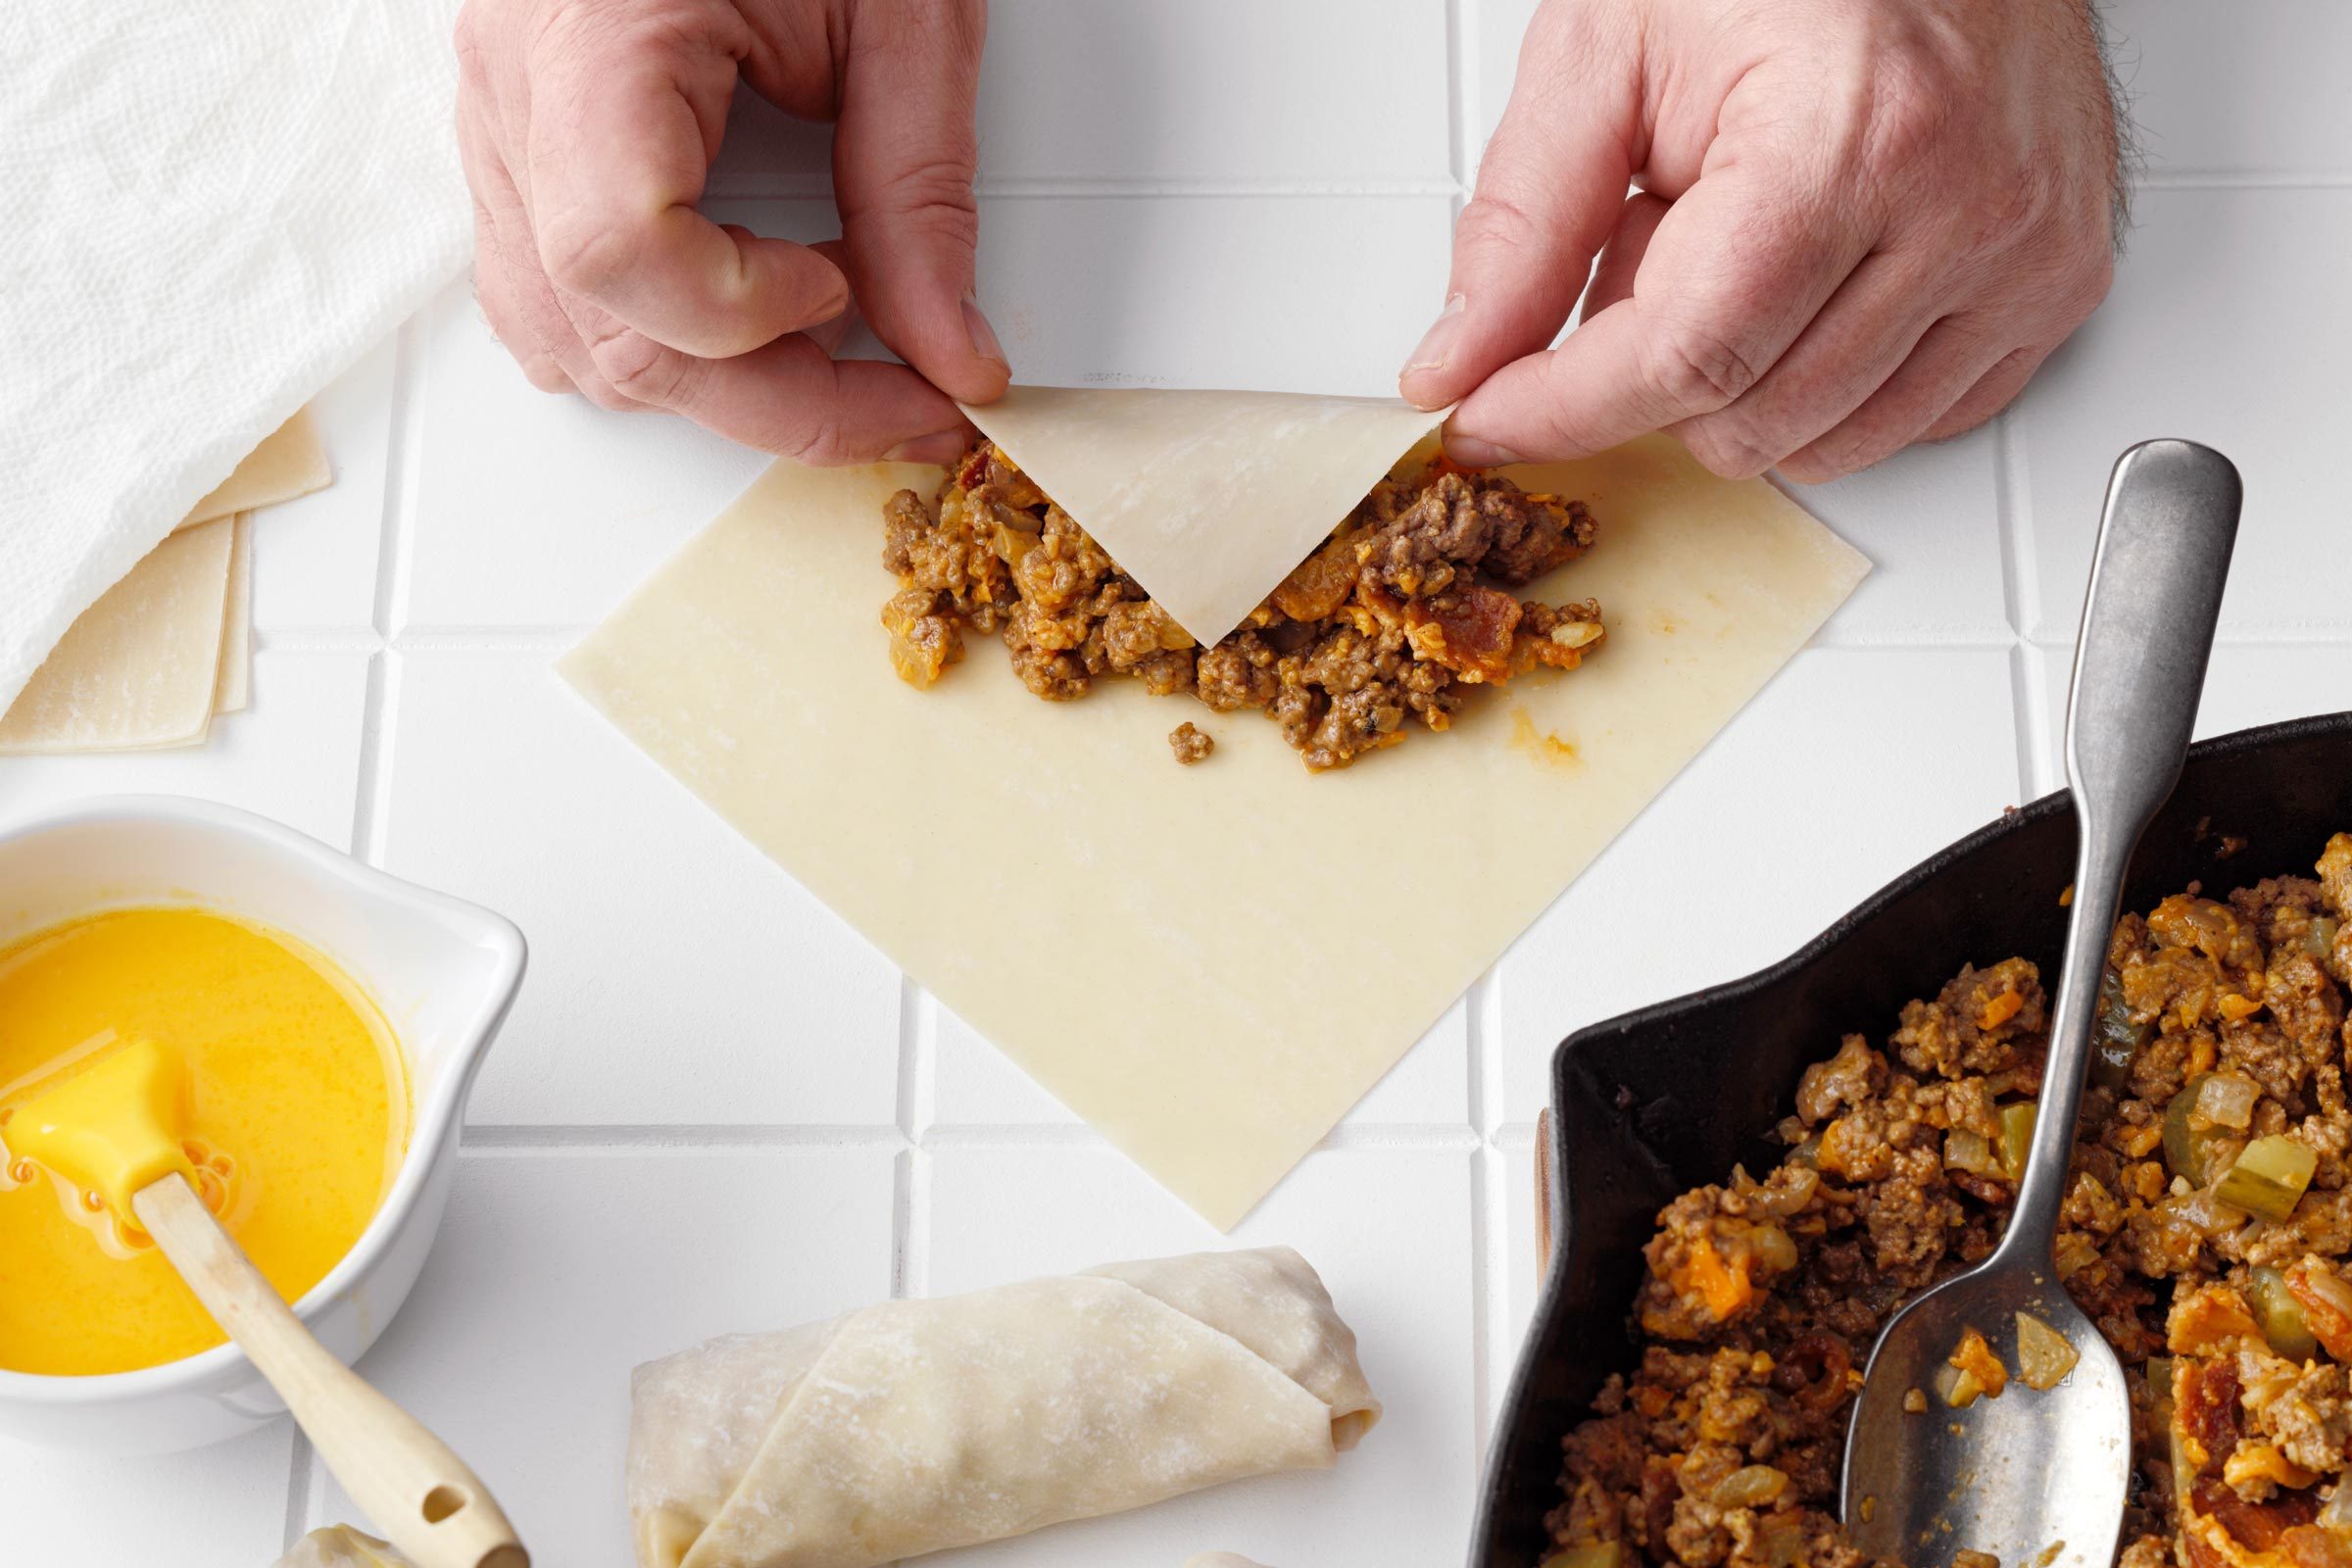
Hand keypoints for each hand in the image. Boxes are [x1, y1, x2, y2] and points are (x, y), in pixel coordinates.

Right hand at [454, 0, 1008, 463]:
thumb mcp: (901, 14)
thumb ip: (922, 190)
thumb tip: (948, 349)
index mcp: (594, 30)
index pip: (619, 248)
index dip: (743, 313)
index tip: (844, 290)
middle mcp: (516, 85)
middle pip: (609, 329)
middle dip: (776, 399)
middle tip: (908, 397)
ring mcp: (499, 119)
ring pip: (570, 339)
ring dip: (716, 383)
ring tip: (832, 347)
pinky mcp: (519, 140)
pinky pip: (547, 293)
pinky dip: (651, 338)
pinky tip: (741, 319)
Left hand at [1399, 0, 2122, 481]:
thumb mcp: (1610, 45)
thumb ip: (1524, 221)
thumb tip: (1461, 362)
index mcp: (1852, 137)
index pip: (1684, 356)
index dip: (1560, 407)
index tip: (1488, 415)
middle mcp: (1963, 207)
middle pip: (1743, 419)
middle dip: (1651, 366)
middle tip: (1648, 237)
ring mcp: (2024, 258)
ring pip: (1820, 446)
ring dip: (1737, 379)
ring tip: (1733, 241)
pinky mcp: (2055, 290)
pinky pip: (1904, 424)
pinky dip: (1824, 384)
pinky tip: (1808, 276)